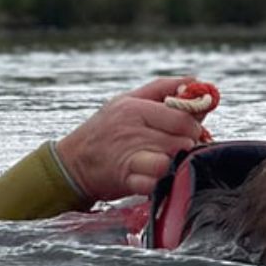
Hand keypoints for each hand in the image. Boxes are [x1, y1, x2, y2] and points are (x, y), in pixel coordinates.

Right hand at [56, 77, 203, 201]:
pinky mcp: (125, 180)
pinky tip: (153, 177)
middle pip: (181, 141)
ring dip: (174, 164)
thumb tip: (194, 82)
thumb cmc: (104, 129)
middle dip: (186, 147)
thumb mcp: (127, 100)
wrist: (72, 163)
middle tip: (178, 148)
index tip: (189, 131)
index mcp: (135, 108)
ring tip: (167, 162)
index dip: (193, 126)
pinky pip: (154, 183)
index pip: (183, 117)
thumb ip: (161, 89)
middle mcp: (131, 131)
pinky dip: (158, 183)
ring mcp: (128, 156)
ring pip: (170, 162)